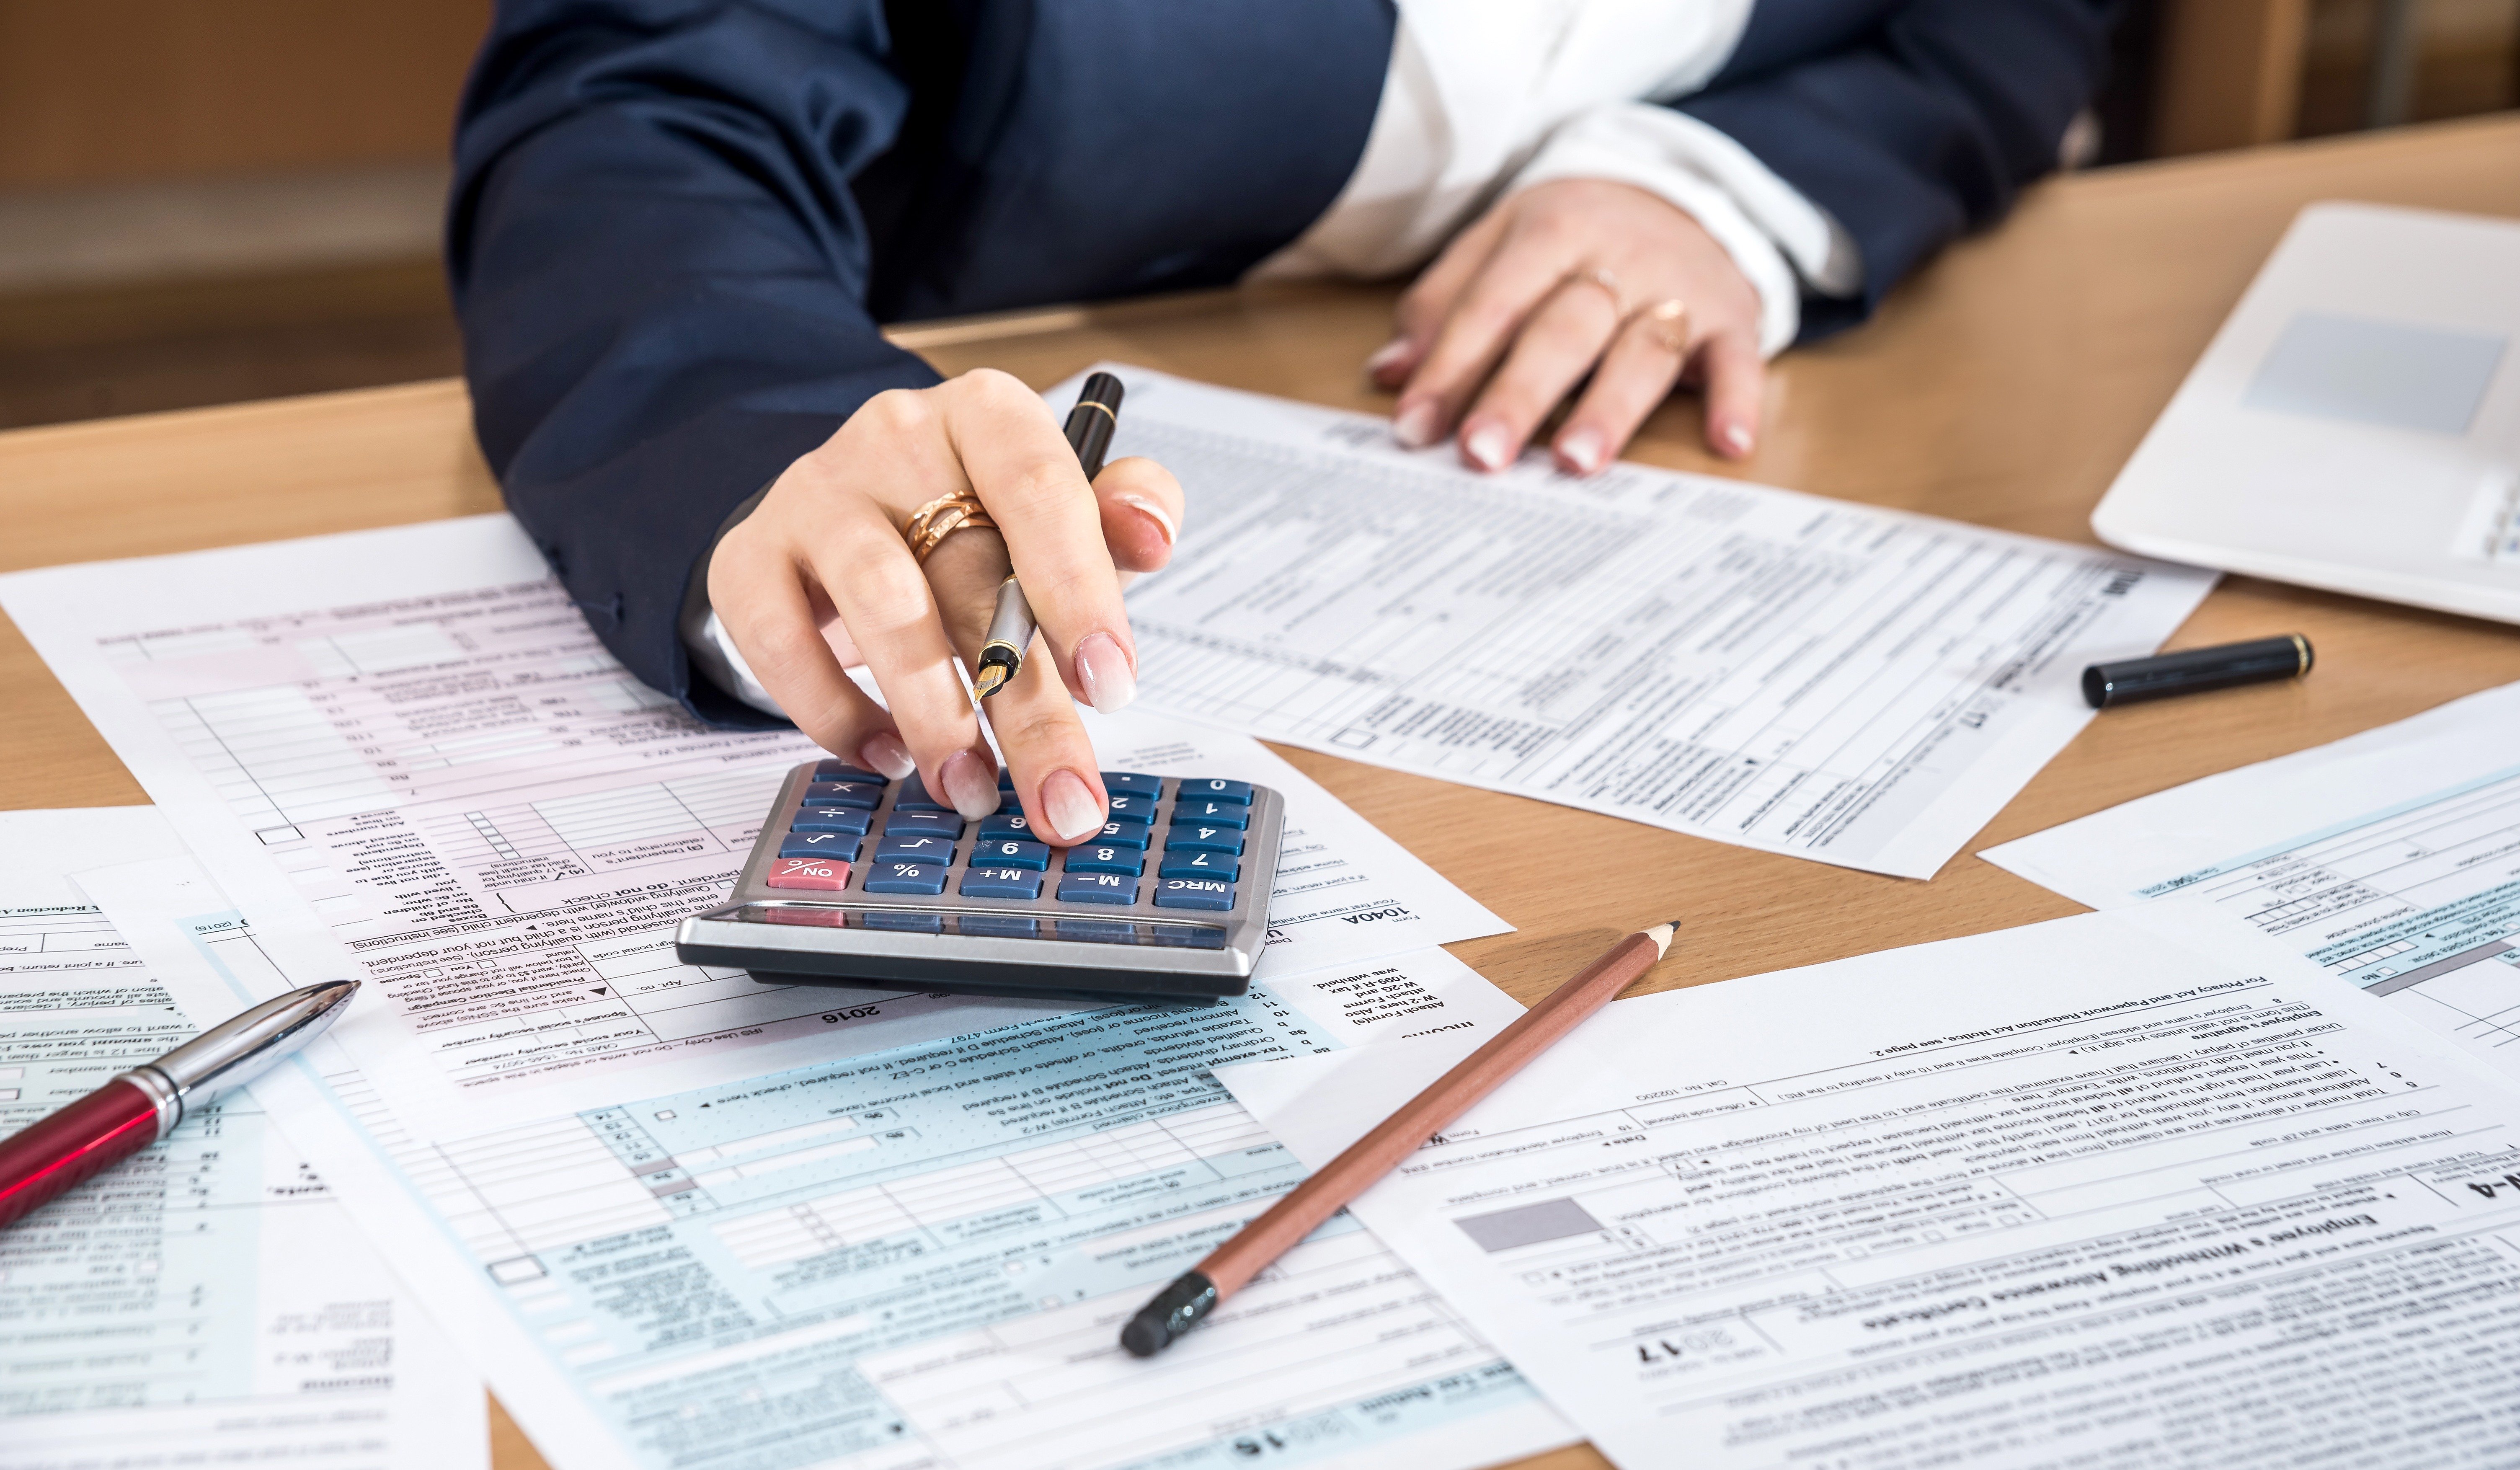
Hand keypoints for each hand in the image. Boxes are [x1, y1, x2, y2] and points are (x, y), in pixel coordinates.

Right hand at [708, 370, 1182, 842]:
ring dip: (933, 714)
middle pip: (973, 575)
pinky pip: (785, 643)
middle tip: (1063, 799)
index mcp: (987, 415)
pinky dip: (838, 713)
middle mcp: (896, 438)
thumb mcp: (1058, 515)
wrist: (848, 518)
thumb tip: (1153, 533)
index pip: (1041, 488)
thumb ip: (1118, 516)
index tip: (1111, 686)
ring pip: (882, 603)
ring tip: (969, 790)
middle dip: (1026, 706)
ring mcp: (815, 494)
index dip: (1079, 589)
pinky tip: (888, 754)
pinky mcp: (750, 558)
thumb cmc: (972, 524)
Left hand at [1370, 178, 1765, 471]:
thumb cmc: (1571, 240)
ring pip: (1643, 349)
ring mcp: (1679, 287)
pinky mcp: (1732, 317)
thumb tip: (1388, 374)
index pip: (1492, 305)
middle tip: (1483, 454)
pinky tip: (1727, 444)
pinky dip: (1737, 400)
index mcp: (1548, 230)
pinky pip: (1739, 360)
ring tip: (1577, 461)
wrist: (1678, 194)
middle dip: (1520, 393)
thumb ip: (1442, 306)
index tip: (1415, 428)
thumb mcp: (1498, 247)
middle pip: (1563, 328)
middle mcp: (1617, 256)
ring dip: (1610, 407)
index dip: (1450, 367)